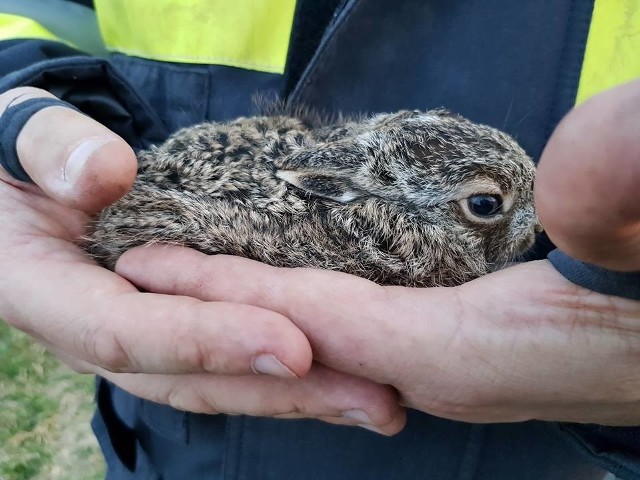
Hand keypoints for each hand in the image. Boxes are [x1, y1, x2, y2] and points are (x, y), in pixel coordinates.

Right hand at [0, 87, 404, 433]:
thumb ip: (53, 151)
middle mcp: (95, 332)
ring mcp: (136, 337)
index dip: (208, 341)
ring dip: (296, 398)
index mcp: (48, 293)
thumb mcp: (22, 136)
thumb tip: (106, 176)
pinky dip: (282, 378)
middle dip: (279, 393)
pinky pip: (224, 363)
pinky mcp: (169, 328)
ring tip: (376, 403)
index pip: (128, 333)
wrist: (20, 181)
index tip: (293, 346)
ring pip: (214, 383)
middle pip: (188, 378)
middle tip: (371, 398)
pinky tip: (341, 379)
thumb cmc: (19, 156)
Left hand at [116, 79, 639, 425]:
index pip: (317, 319)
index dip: (230, 292)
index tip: (150, 263)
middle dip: (217, 307)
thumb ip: (613, 206)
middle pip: (300, 337)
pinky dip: (304, 311)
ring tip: (192, 274)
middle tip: (143, 269)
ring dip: (254, 309)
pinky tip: (281, 287)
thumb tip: (574, 172)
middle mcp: (438, 375)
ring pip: (323, 340)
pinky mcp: (457, 358)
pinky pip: (354, 335)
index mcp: (465, 351)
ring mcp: (445, 373)